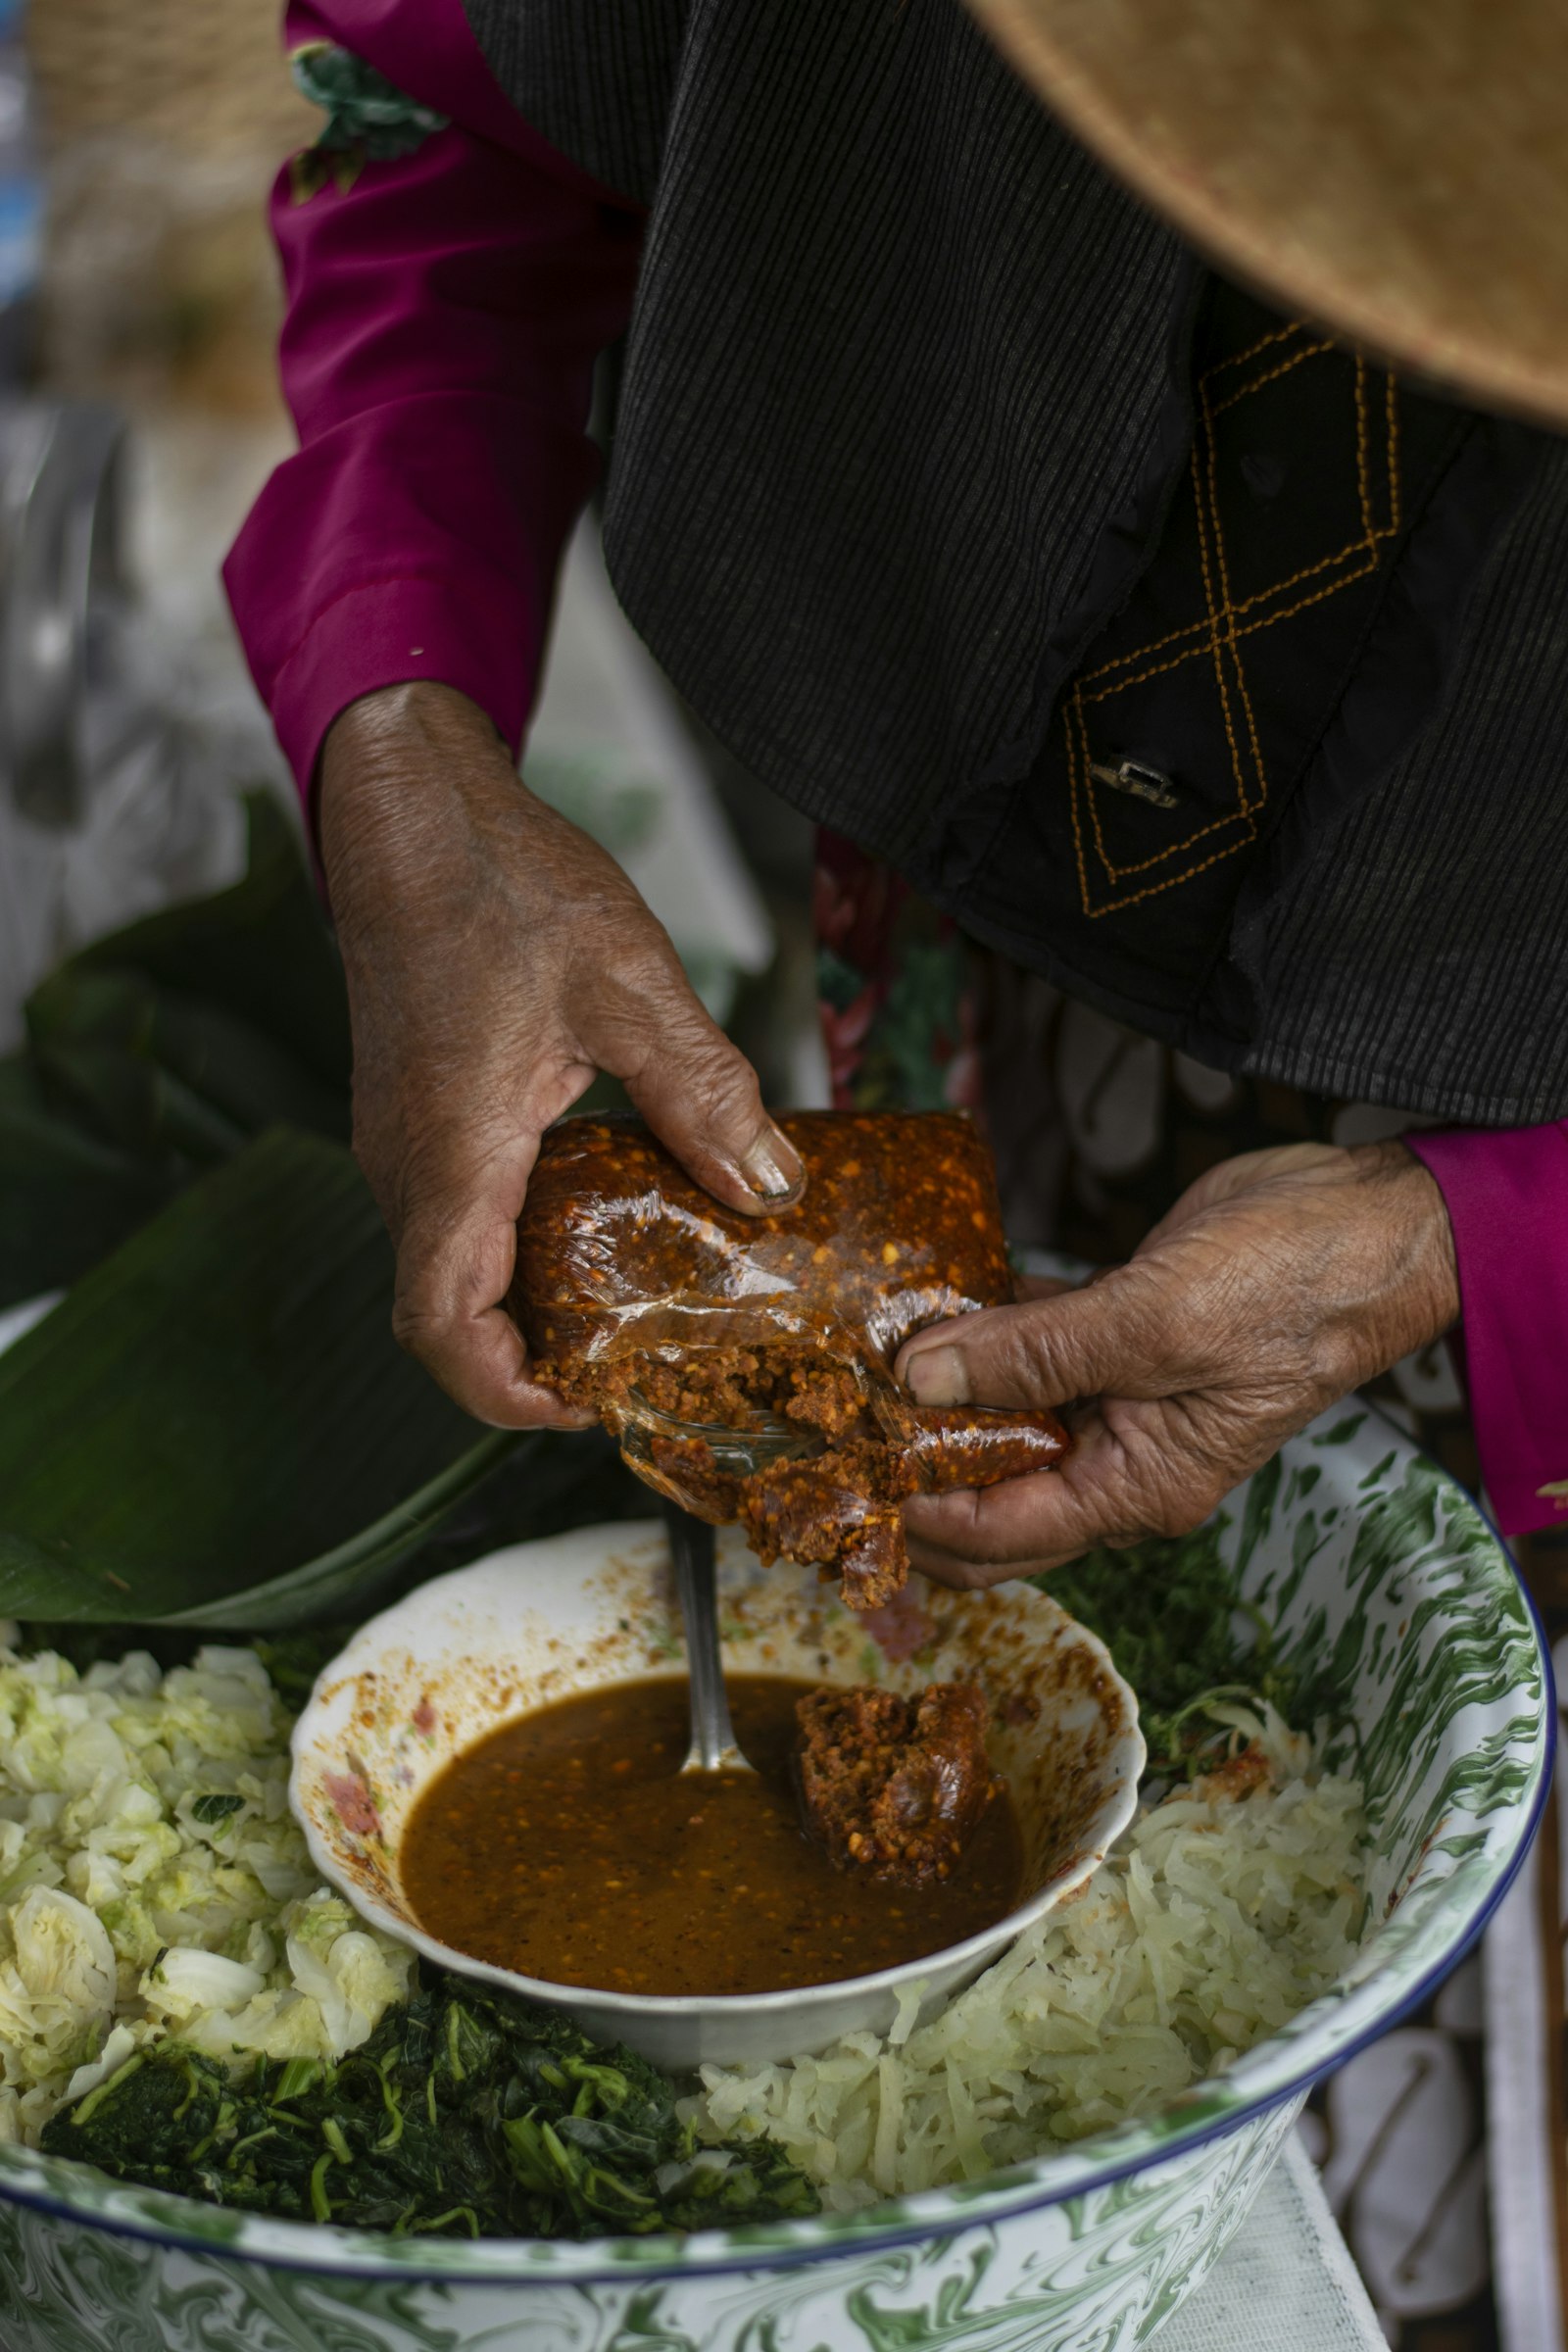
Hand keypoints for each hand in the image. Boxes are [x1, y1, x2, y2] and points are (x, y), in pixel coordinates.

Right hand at [319, 682, 803, 1427]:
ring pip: (450, 1270)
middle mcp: (408, 1166)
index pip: (444, 1329)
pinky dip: (516, 1251)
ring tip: (634, 1308)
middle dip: (534, 1364)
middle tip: (640, 1367)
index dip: (509, 1394)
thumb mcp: (631, 985)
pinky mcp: (415, 1116)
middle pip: (448, 1317)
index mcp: (451, 1154)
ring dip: (527, 1308)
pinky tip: (599, 1224)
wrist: (410, 808)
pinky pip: (455, 1218)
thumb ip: (704, 1093)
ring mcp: (402, 1142)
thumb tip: (770, 1187)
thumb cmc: (500, 882)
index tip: (589, 1407)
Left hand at [894, 1140, 1459, 1585]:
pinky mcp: (1110, 1333)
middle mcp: (1120, 1458)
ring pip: (999, 1419)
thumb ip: (1033, 1353)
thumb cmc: (1291, 1287)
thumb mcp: (1152, 1323)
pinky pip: (1024, 1348)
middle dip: (911, 1471)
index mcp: (1137, 1488)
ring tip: (854, 1360)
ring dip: (936, 1394)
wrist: (1367, 1221)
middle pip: (987, 1497)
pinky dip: (977, 1330)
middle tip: (830, 1427)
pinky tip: (920, 1301)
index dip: (912, 1509)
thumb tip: (920, 1379)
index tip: (839, 1468)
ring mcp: (1115, 1396)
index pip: (997, 1534)